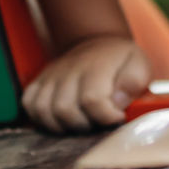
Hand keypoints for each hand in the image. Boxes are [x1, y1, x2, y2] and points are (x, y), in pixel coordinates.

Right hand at [21, 35, 151, 132]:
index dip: (106, 117)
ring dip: (63, 125)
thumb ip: (133, 83)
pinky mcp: (40, 81)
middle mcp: (69, 69)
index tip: (118, 116)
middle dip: (84, 125)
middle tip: (98, 121)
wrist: (98, 43)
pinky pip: (29, 105)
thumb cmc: (120, 61)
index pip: (92, 100)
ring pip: (44, 110)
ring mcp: (52, 75)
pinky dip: (42, 118)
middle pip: (65, 109)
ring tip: (81, 122)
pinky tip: (60, 119)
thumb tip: (118, 102)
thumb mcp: (138, 65)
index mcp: (96, 65)